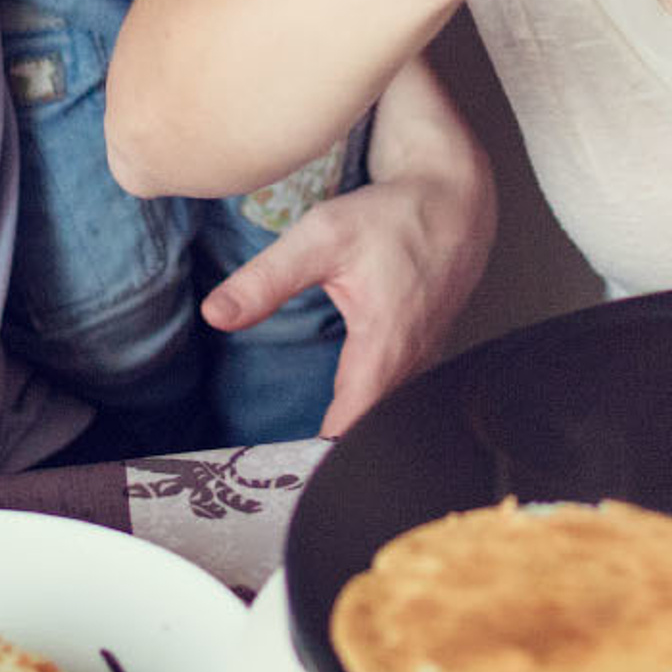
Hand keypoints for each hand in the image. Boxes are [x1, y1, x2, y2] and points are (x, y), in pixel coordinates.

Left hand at [196, 54, 496, 434]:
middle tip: (280, 470)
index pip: (350, 432)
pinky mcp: (423, 348)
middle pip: (368, 430)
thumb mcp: (320, 238)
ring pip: (385, 414)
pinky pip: (395, 394)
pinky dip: (368, 406)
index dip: (317, 459)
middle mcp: (410, 364)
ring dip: (351, 431)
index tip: (281, 475)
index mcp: (384, 349)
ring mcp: (422, 359)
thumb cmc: (393, 216)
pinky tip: (341, 407)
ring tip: (305, 451)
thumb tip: (215, 316)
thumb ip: (266, 280)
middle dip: (329, 455)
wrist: (456, 196)